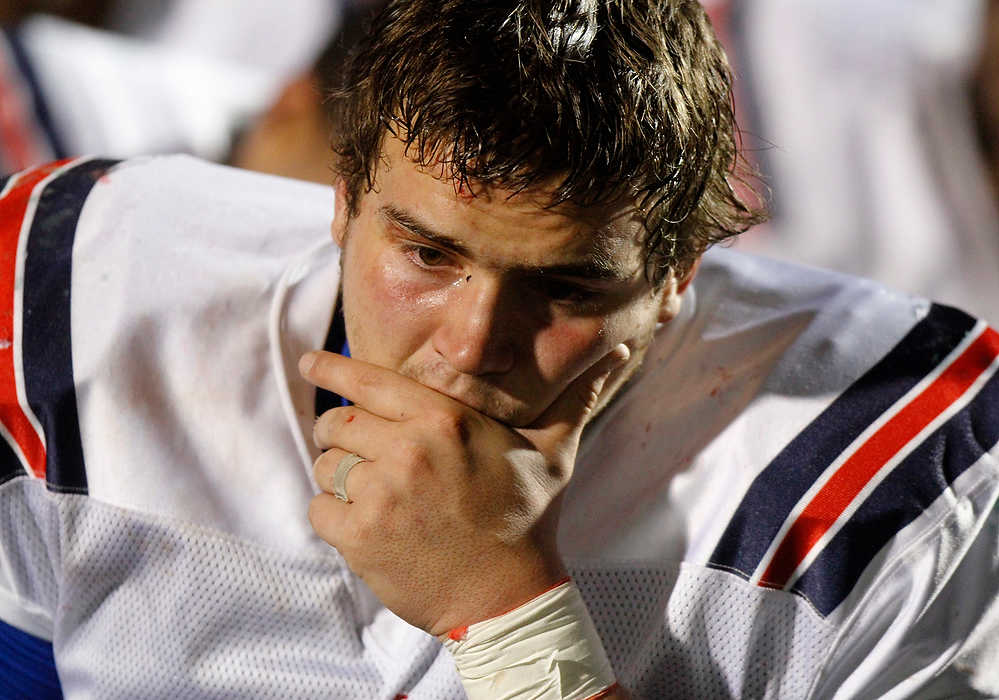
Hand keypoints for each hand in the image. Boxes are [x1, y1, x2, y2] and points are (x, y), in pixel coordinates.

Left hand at [301, 346, 627, 635]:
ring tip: (377, 496)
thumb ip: (575, 397)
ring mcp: (381, 493)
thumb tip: (626, 344)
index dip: (332, 369)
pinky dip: (334, 518)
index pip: (369, 381)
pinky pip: (319, 509)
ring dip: (342, 478)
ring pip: (326, 467)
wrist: (508, 597)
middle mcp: (408, 449)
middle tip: (362, 452)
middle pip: (338, 423)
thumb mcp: (554, 452)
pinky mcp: (359, 536)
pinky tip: (369, 527)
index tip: (309, 362)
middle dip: (342, 434)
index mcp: (445, 420)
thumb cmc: (527, 519)